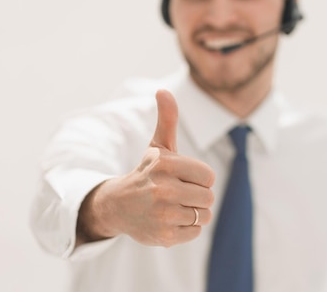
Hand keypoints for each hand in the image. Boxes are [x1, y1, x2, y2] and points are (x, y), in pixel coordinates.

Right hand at [77, 89, 215, 246]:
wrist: (118, 206)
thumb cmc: (147, 173)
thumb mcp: (158, 146)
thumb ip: (167, 118)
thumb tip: (162, 90)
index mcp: (166, 164)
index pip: (208, 176)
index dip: (199, 178)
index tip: (183, 178)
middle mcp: (163, 189)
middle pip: (208, 197)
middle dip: (197, 196)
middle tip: (178, 194)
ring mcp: (163, 214)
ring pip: (203, 215)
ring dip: (193, 213)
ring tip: (174, 207)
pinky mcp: (164, 236)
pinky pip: (195, 232)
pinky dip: (187, 228)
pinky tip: (169, 221)